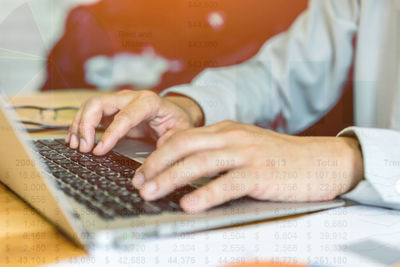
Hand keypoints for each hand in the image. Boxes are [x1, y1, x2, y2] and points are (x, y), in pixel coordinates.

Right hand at [66, 90, 203, 154]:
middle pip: (99, 103)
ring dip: (79, 125)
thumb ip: (167, 147)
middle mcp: (130, 97)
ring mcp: (119, 101)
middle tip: (83, 148)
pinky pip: (91, 113)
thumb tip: (148, 168)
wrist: (177, 112)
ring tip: (75, 145)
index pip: (124, 116)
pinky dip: (80, 125)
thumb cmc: (178, 122)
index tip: (98, 150)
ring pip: (91, 106)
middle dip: (86, 125)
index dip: (109, 134)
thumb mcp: (180, 134)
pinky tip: (76, 139)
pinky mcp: (112, 109)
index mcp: (149, 102)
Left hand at [133, 120, 363, 212]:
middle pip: (184, 146)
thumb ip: (218, 151)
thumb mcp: (246, 146)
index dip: (158, 154)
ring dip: (170, 178)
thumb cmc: (281, 158)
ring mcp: (246, 154)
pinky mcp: (260, 174)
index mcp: (227, 130)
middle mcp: (233, 137)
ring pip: (199, 163)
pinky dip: (204, 194)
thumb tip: (186, 164)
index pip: (183, 137)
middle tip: (138, 182)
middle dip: (155, 164)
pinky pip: (226, 184)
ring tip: (151, 193)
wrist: (322, 161)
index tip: (142, 170)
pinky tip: (189, 204)